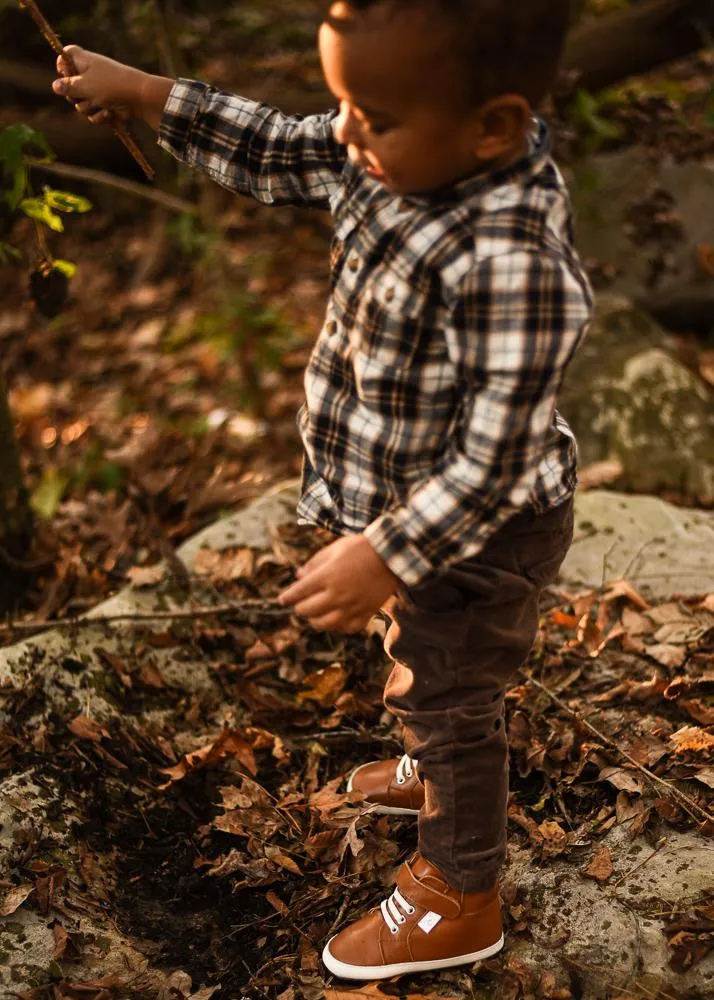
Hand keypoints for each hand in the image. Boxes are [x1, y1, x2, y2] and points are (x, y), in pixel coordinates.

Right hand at [52, 45, 145, 123]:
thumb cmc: (110, 86)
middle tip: (84, 96)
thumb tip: (54, 87)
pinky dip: (100, 116)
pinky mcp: (106, 103)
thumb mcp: (85, 86)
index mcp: (83, 61)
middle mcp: (89, 73)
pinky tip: (109, 114)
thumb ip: (68, 87)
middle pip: (70, 86)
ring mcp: (98, 89)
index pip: (65, 56)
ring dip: (89, 108)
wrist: (140, 98)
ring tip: (101, 106)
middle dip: (76, 97)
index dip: (61, 66)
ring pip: (82, 103)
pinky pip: (94, 112)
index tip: (65, 76)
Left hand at [278, 535, 398, 633]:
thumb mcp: (334, 548)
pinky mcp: (366, 613)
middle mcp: (337, 594)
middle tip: (299, 605)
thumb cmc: (360, 548)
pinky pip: (348, 628)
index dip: (287, 597)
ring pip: (325, 624)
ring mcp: (352, 606)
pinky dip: (339, 626)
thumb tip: (298, 576)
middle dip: (299, 608)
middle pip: (308, 610)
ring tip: (314, 616)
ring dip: (315, 620)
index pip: (298, 592)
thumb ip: (314, 563)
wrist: (391, 555)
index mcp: (327, 576)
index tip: (282, 600)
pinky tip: (336, 619)